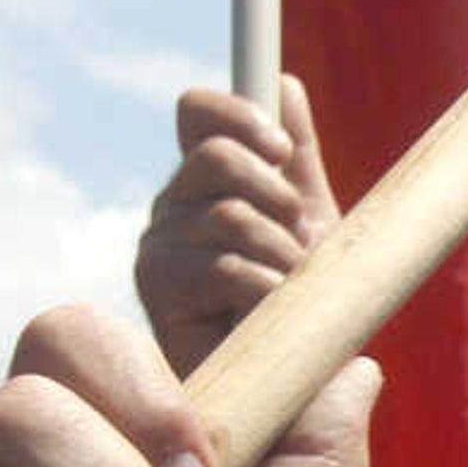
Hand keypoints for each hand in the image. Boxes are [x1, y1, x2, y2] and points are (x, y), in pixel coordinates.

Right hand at [134, 81, 338, 375]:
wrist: (292, 382)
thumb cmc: (303, 305)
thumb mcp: (312, 222)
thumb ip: (297, 160)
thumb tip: (284, 84)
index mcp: (209, 181)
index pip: (200, 113)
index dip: (237, 115)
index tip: (281, 150)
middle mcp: (175, 205)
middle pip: (218, 157)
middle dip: (278, 198)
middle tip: (300, 244)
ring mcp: (159, 245)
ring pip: (233, 218)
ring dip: (285, 259)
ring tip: (290, 295)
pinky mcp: (156, 288)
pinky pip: (226, 269)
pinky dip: (268, 295)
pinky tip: (267, 319)